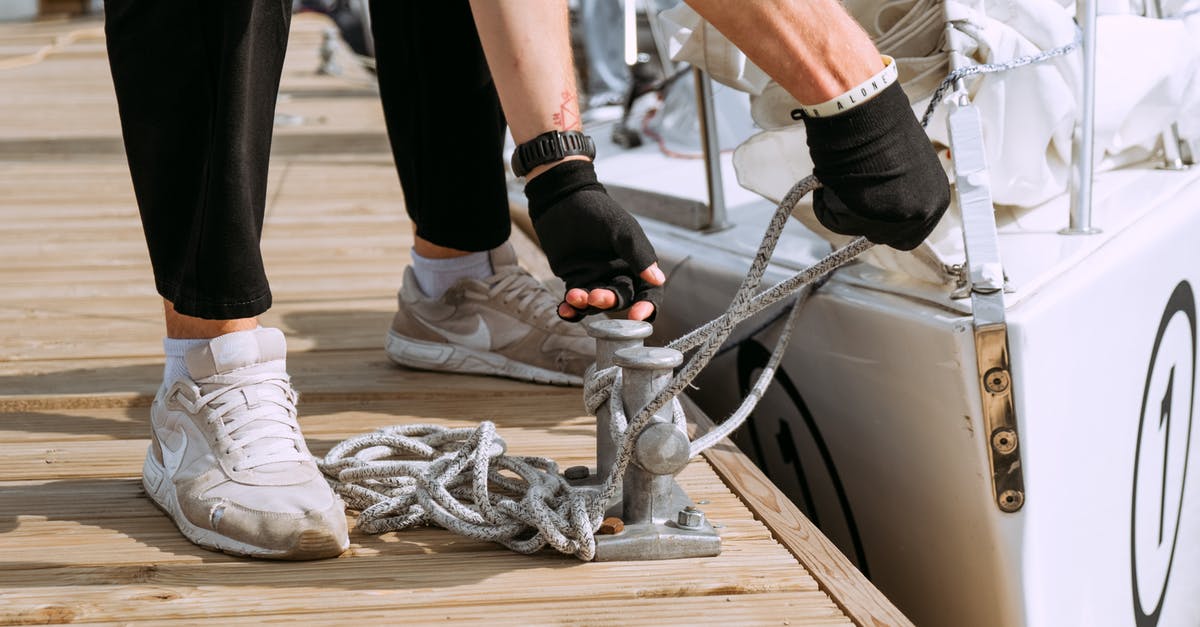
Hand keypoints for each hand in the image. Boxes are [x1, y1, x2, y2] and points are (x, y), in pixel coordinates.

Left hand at [525, 160, 663, 321]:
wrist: (563, 201)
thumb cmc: (598, 211)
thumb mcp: (622, 230)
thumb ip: (638, 254)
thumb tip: (658, 280)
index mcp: (637, 264)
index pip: (648, 293)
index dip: (647, 307)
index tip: (637, 316)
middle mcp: (619, 275)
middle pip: (621, 301)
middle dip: (609, 302)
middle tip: (595, 295)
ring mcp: (596, 279)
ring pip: (596, 304)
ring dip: (587, 305)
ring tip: (574, 296)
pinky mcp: (575, 281)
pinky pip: (575, 303)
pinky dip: (570, 310)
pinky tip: (563, 310)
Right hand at [804, 81, 949, 250]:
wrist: (865, 111)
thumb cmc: (880, 128)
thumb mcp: (905, 167)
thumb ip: (902, 188)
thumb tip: (885, 199)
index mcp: (937, 199)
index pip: (911, 232)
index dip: (886, 219)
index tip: (870, 203)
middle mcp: (923, 213)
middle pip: (885, 237)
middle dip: (865, 217)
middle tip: (852, 191)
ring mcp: (897, 219)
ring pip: (857, 228)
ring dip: (844, 205)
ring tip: (845, 175)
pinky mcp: (868, 219)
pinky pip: (835, 220)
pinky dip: (826, 202)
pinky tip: (832, 178)